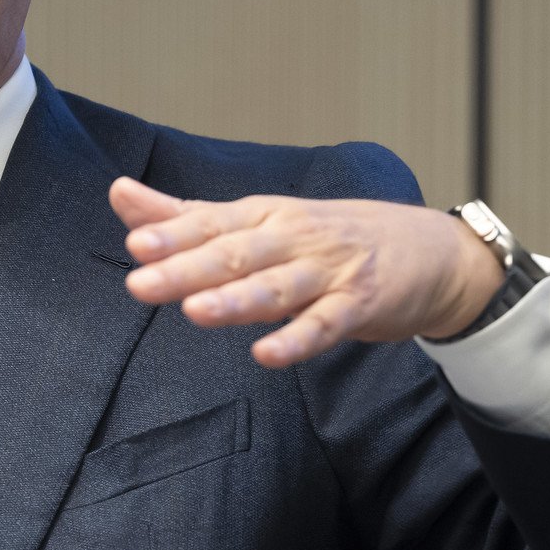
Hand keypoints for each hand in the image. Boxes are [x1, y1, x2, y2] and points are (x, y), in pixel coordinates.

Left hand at [109, 177, 503, 368]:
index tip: (134, 242)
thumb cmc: (330, 236)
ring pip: (275, 288)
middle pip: (234, 254)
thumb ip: (186, 215)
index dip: (171, 233)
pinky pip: (324, 326)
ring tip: (195, 311)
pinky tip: (267, 354)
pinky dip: (296, 339)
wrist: (429, 251)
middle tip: (141, 282)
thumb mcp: (259, 219)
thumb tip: (120, 195)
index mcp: (263, 216)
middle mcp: (291, 238)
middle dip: (186, 268)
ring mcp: (327, 272)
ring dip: (235, 300)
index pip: (209, 222)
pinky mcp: (358, 306)